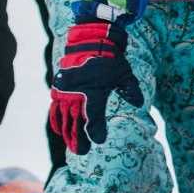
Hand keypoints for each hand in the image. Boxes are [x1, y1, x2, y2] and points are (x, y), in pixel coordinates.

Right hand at [50, 22, 142, 156]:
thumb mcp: (124, 74)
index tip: (98, 142)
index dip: (96, 132)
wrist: (90, 41)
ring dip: (67, 133)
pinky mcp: (59, 88)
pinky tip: (60, 131)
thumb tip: (138, 103)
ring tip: (71, 146)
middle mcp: (78, 95)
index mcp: (94, 94)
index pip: (93, 120)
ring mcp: (66, 92)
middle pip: (76, 123)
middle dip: (78, 139)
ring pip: (64, 118)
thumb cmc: (110, 59)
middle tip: (81, 152)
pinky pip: (55, 109)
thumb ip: (131, 90)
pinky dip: (57, 121)